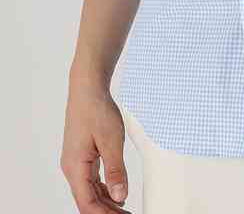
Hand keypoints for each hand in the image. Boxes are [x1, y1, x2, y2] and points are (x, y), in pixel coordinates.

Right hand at [61, 77, 131, 212]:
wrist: (88, 89)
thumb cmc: (96, 109)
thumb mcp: (111, 141)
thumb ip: (116, 170)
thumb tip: (120, 196)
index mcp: (75, 167)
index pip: (88, 203)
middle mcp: (72, 167)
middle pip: (88, 200)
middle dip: (107, 211)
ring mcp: (77, 162)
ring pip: (90, 191)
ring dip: (106, 202)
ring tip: (123, 210)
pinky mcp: (83, 155)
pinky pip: (92, 179)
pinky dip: (104, 188)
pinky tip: (116, 193)